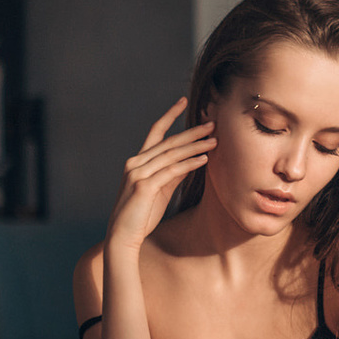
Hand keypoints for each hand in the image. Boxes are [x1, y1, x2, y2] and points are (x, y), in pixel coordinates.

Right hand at [107, 97, 215, 253]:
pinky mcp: (144, 186)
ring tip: (215, 141)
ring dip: (195, 146)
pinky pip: (171, 171)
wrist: (123, 236)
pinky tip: (204, 160)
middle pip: (168, 141)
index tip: (184, 102)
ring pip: (171, 154)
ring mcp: (138, 173)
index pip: (156, 132)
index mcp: (138, 161)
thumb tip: (192, 160)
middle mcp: (136, 163)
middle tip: (212, 123)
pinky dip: (189, 164)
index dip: (170, 115)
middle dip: (192, 132)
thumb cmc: (142, 215)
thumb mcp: (160, 190)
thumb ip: (173, 174)